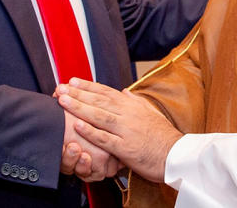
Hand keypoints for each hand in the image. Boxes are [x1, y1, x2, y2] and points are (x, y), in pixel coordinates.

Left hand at [56, 78, 181, 182]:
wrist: (177, 154)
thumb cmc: (163, 135)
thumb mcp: (151, 112)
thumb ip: (136, 101)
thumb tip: (125, 91)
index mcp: (132, 106)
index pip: (106, 92)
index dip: (88, 86)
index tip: (72, 81)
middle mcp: (128, 115)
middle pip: (99, 101)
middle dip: (77, 94)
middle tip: (59, 88)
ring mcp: (127, 131)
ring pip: (99, 116)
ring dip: (79, 108)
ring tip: (63, 101)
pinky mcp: (126, 148)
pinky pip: (105, 139)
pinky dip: (91, 132)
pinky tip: (78, 125)